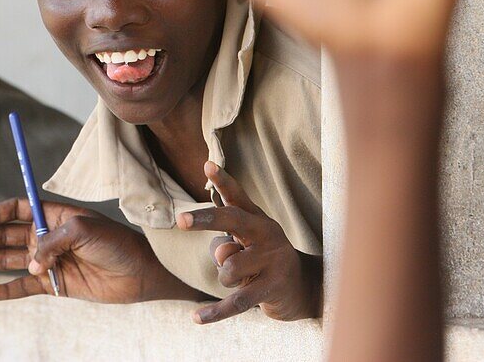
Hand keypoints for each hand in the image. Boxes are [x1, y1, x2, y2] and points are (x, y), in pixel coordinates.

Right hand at [0, 198, 194, 302]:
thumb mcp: (85, 231)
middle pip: (3, 236)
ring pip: (6, 261)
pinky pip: (22, 287)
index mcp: (53, 215)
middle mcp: (46, 236)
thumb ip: (53, 242)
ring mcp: (47, 261)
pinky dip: (4, 291)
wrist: (141, 273)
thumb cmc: (116, 243)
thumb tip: (31, 263)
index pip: (16, 209)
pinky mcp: (54, 284)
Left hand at [178, 162, 319, 323]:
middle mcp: (266, 234)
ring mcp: (272, 260)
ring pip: (228, 267)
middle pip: (232, 221)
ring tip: (237, 279)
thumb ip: (226, 243)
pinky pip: (237, 301)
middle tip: (180, 220)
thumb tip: (221, 253)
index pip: (237, 197)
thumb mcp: (245, 246)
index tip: (207, 165)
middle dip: (205, 219)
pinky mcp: (272, 288)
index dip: (223, 181)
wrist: (303, 288)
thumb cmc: (262, 259)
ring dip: (224, 278)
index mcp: (257, 219)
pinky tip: (196, 318)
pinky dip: (215, 312)